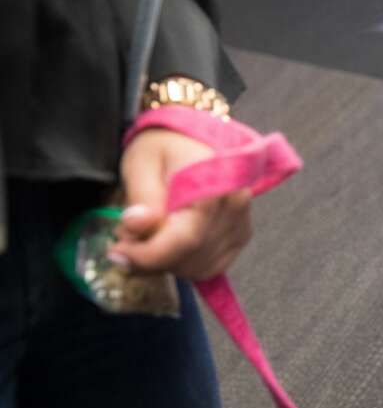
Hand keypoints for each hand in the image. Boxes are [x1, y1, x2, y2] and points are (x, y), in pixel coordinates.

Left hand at [108, 128, 251, 280]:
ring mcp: (241, 224)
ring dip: (165, 262)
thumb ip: (141, 197)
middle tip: (123, 241)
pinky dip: (183, 263)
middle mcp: (235, 207)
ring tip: (145, 237)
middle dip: (150, 259)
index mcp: (215, 185)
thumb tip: (136, 227)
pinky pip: (209, 267)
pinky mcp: (240, 236)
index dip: (148, 256)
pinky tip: (166, 244)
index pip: (185, 239)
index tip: (117, 253)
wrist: (192, 139)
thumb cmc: (164, 146)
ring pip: (198, 268)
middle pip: (190, 258)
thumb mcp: (141, 162)